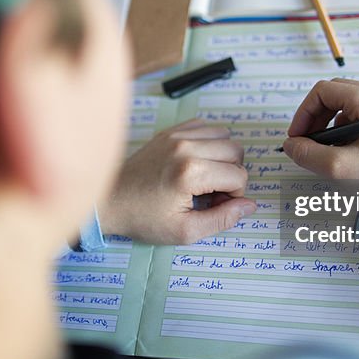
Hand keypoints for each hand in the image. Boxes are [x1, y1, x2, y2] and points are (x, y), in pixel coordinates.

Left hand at [100, 119, 256, 243]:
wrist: (109, 201)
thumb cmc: (144, 219)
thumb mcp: (186, 231)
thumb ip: (223, 219)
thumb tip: (249, 205)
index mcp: (191, 172)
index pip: (239, 175)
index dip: (235, 195)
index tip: (215, 204)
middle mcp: (186, 147)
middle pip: (236, 151)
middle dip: (231, 173)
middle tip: (212, 192)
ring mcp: (176, 135)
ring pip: (223, 135)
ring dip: (222, 156)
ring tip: (204, 176)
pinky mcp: (168, 131)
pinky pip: (204, 126)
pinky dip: (207, 143)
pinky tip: (195, 162)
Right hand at [282, 79, 358, 179]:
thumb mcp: (339, 166)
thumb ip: (307, 153)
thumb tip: (291, 145)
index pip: (323, 91)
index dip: (304, 113)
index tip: (297, 137)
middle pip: (335, 95)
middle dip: (317, 119)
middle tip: (309, 143)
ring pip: (348, 106)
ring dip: (332, 126)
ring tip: (331, 151)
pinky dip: (349, 130)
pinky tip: (350, 151)